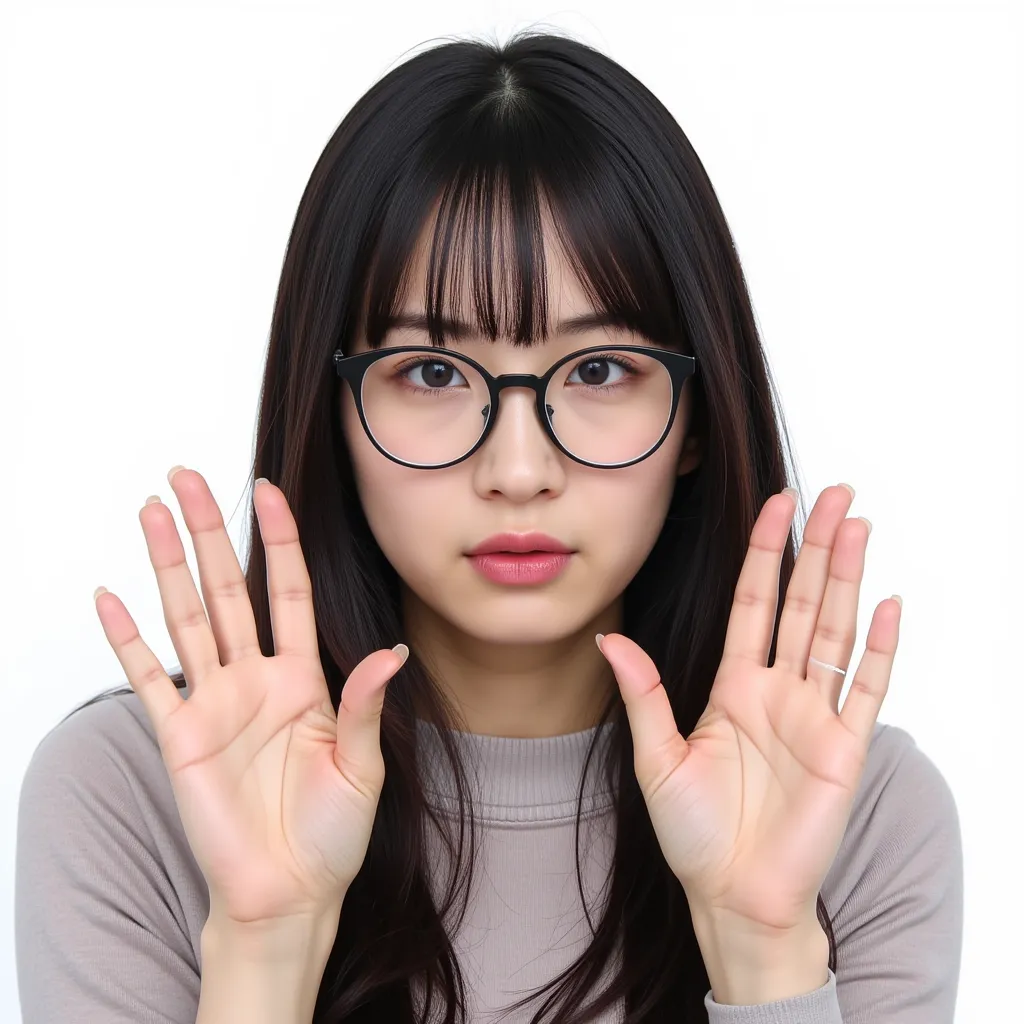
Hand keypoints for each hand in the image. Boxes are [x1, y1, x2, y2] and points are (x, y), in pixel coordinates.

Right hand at [93, 467, 406, 926]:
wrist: (290, 892)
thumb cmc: (333, 833)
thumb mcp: (363, 764)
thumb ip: (365, 706)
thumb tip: (392, 655)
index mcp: (304, 678)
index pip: (287, 590)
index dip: (279, 539)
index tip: (268, 488)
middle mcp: (255, 679)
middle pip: (228, 587)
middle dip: (207, 531)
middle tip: (186, 477)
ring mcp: (214, 703)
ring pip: (187, 616)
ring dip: (166, 565)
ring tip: (149, 511)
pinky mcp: (179, 737)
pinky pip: (149, 679)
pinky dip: (127, 640)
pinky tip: (111, 598)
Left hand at [599, 484, 900, 936]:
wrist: (730, 896)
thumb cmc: (692, 832)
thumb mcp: (656, 756)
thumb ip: (644, 694)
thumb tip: (609, 639)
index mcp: (733, 685)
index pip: (754, 601)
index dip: (765, 552)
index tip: (776, 504)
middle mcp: (778, 690)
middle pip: (804, 603)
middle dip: (818, 547)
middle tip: (837, 493)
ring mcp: (814, 715)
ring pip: (837, 631)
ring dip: (849, 579)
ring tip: (860, 526)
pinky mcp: (844, 749)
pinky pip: (867, 690)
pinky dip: (882, 649)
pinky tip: (889, 605)